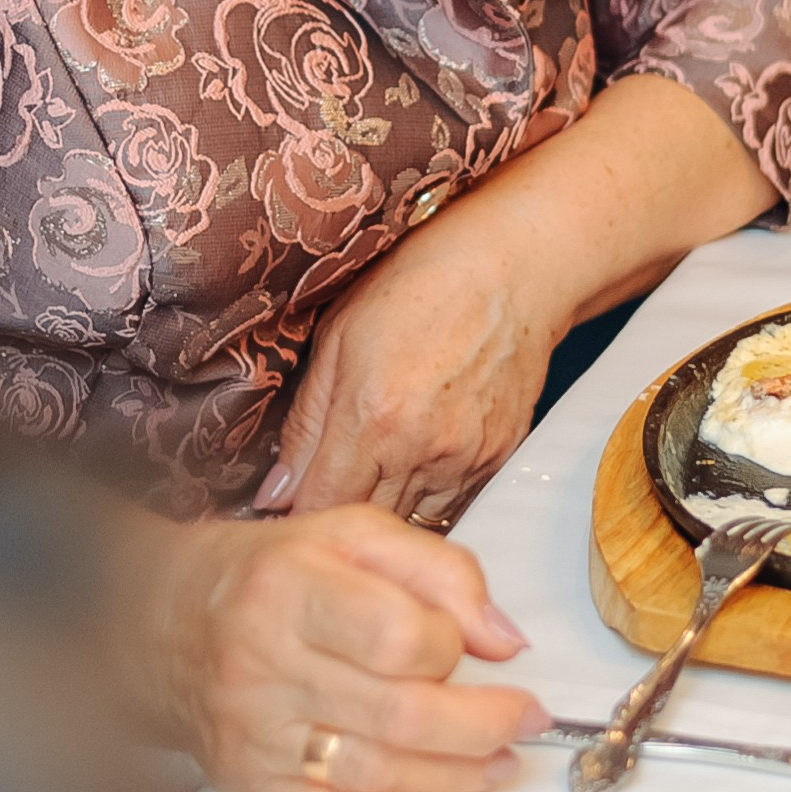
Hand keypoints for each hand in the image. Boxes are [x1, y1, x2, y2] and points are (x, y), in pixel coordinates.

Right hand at [146, 505, 544, 791]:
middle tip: (526, 721)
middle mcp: (267, 663)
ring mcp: (256, 732)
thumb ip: (438, 570)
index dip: (453, 647)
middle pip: (399, 713)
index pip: (398, 635)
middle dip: (482, 725)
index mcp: (293, 588)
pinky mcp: (247, 781)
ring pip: (373, 772)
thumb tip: (503, 638)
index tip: (477, 648)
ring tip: (499, 765)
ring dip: (454, 778)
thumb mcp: (350, 534)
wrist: (159, 618)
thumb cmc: (268, 572)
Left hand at [259, 77, 778, 524]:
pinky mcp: (496, 461)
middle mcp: (424, 452)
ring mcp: (467, 461)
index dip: (293, 516)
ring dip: (382, 506)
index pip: (319, 508)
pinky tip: (413, 453)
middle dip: (336, 515)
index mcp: (374, 419)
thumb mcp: (337, 338)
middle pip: (366, 523)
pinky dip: (423, 490)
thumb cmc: (420, 284)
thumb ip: (305, 424)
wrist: (515, 267)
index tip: (280, 509)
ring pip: (410, 520)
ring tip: (369, 466)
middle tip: (319, 488)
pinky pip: (450, 501)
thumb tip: (275, 494)